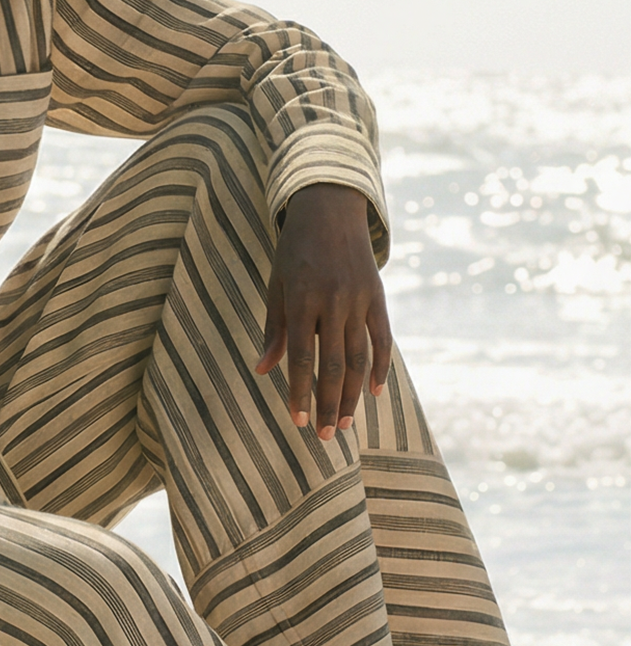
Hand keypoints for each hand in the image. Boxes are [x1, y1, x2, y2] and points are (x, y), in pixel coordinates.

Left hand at [254, 183, 391, 440]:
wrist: (329, 210)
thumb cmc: (295, 251)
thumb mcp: (277, 285)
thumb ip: (274, 329)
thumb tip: (263, 370)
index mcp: (302, 300)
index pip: (301, 358)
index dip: (300, 392)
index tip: (298, 421)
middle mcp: (333, 302)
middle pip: (334, 365)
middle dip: (330, 404)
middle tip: (326, 436)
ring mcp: (359, 300)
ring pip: (359, 358)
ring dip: (353, 395)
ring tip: (346, 423)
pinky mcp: (378, 297)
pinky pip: (382, 339)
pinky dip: (380, 367)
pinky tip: (374, 392)